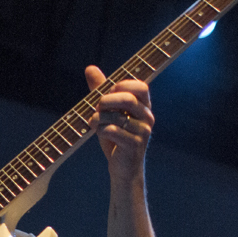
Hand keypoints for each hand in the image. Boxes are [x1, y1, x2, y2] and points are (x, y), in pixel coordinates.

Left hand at [85, 65, 154, 182]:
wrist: (123, 168)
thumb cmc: (116, 137)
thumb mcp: (108, 111)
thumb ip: (101, 90)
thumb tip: (90, 68)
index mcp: (144, 106)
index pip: (140, 87)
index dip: (122, 85)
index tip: (109, 91)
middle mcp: (147, 117)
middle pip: (128, 100)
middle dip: (107, 100)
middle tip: (97, 106)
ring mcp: (143, 132)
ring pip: (117, 117)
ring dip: (99, 118)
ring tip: (93, 122)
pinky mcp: (134, 145)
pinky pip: (113, 131)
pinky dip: (102, 130)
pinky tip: (100, 132)